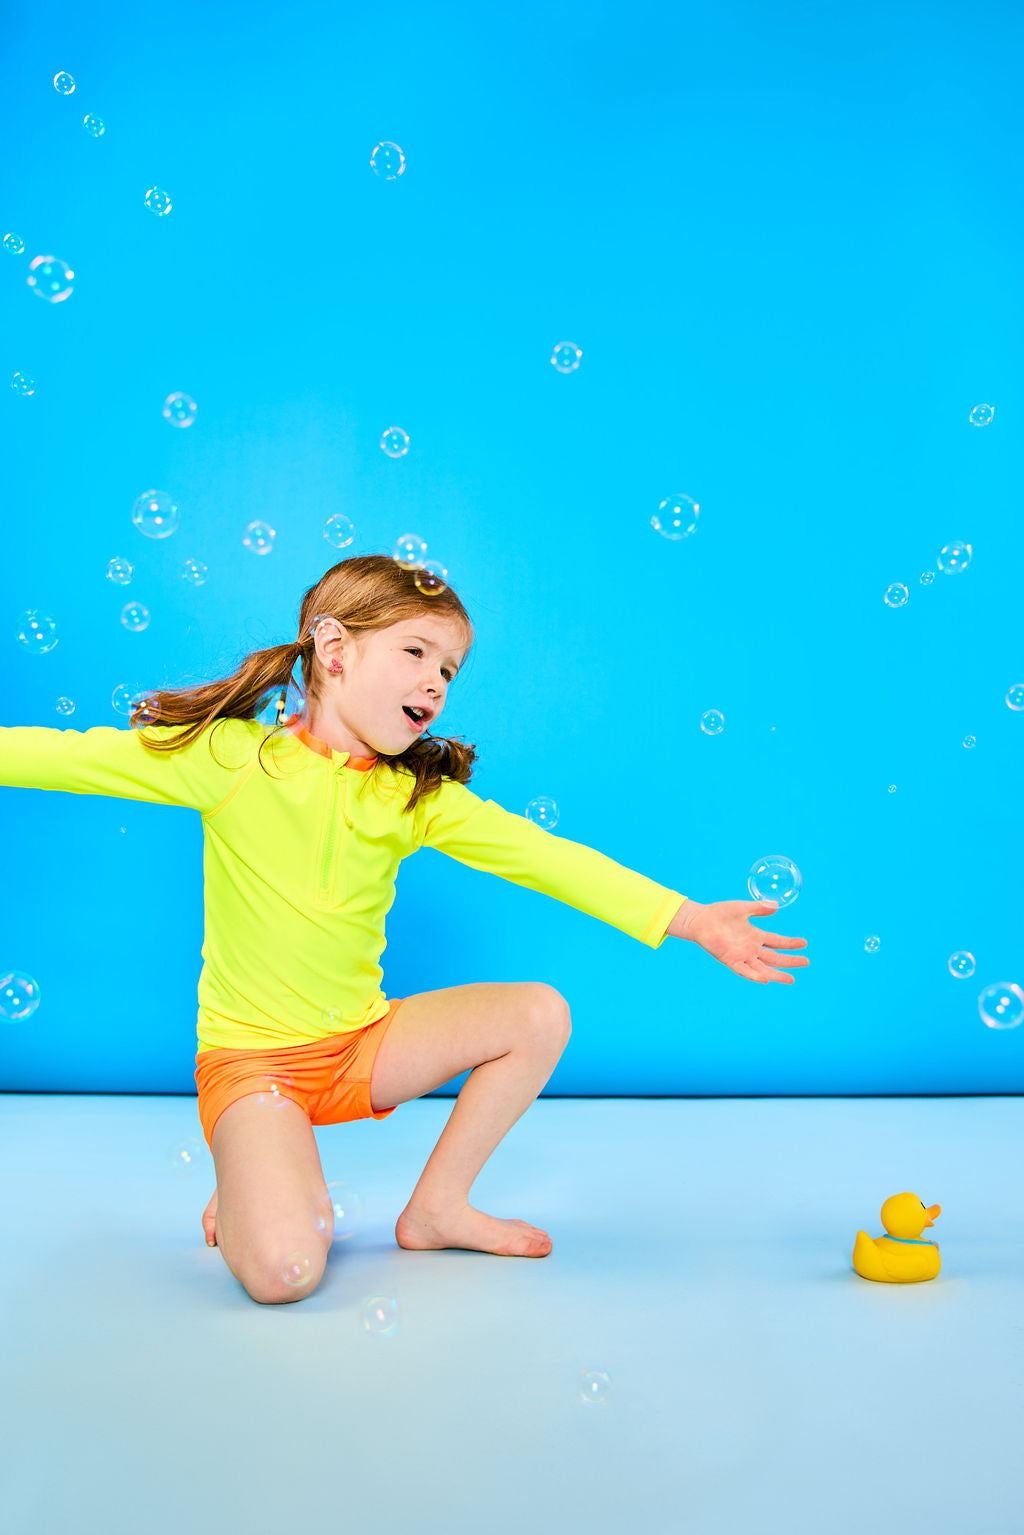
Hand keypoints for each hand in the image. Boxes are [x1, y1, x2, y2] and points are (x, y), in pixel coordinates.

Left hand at [670, 898, 809, 984]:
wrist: (700, 920)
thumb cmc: (720, 913)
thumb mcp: (742, 908)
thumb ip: (758, 908)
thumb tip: (776, 906)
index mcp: (755, 936)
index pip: (777, 942)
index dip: (791, 943)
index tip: (805, 943)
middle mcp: (751, 948)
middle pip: (775, 957)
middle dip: (790, 960)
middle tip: (806, 962)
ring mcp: (742, 956)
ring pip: (763, 968)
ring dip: (777, 974)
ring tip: (792, 979)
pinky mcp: (730, 960)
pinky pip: (744, 970)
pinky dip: (754, 975)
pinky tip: (765, 979)